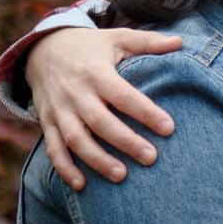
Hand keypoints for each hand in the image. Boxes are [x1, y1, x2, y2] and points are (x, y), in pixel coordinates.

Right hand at [26, 26, 181, 189]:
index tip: (169, 128)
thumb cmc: (89, 47)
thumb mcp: (116, 38)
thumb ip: (147, 42)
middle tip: (151, 158)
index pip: (122, 95)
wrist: (42, 49)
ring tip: (121, 176)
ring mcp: (59, 109)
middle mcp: (75, 92)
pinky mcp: (47, 122)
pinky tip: (82, 185)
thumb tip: (180, 42)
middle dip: (125, 141)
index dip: (145, 112)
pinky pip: (53, 148)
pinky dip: (65, 168)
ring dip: (97, 159)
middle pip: (100, 121)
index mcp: (95, 71)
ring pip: (76, 139)